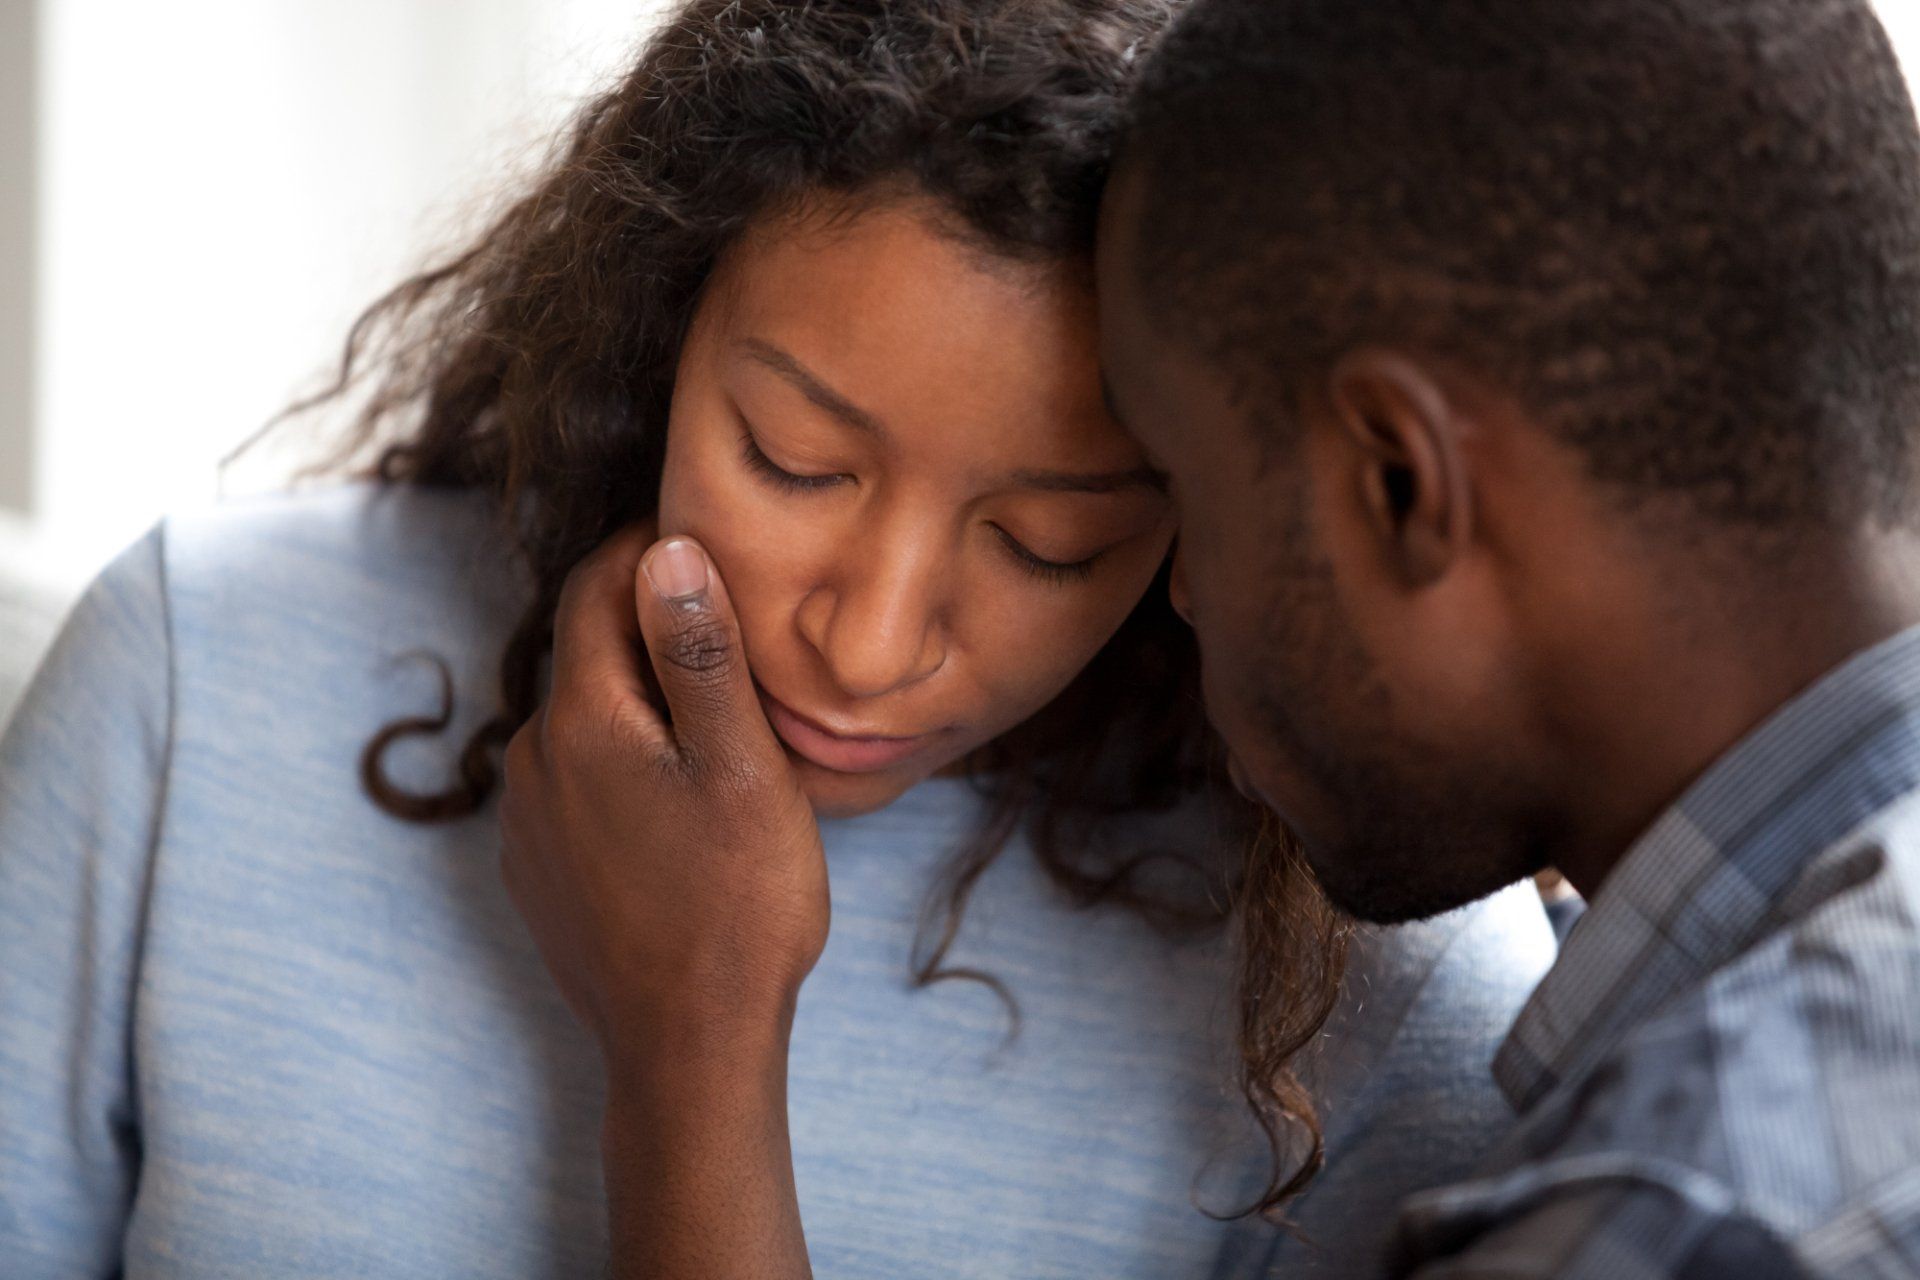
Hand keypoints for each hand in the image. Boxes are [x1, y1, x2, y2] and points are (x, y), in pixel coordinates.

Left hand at [499, 525, 828, 1068]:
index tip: (706, 530)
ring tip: (718, 713)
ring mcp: (528, 822)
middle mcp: (534, 761)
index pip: (596, 586)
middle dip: (650, 622)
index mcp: (582, 721)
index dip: (648, 545)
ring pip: (585, 720)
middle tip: (732, 619)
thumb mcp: (740, 766)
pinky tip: (679, 792)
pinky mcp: (538, 870)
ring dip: (639, 698)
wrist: (687, 1048)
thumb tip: (666, 548)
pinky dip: (623, 761)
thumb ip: (699, 652)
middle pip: (588, 652)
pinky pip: (577, 781)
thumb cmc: (735, 906)